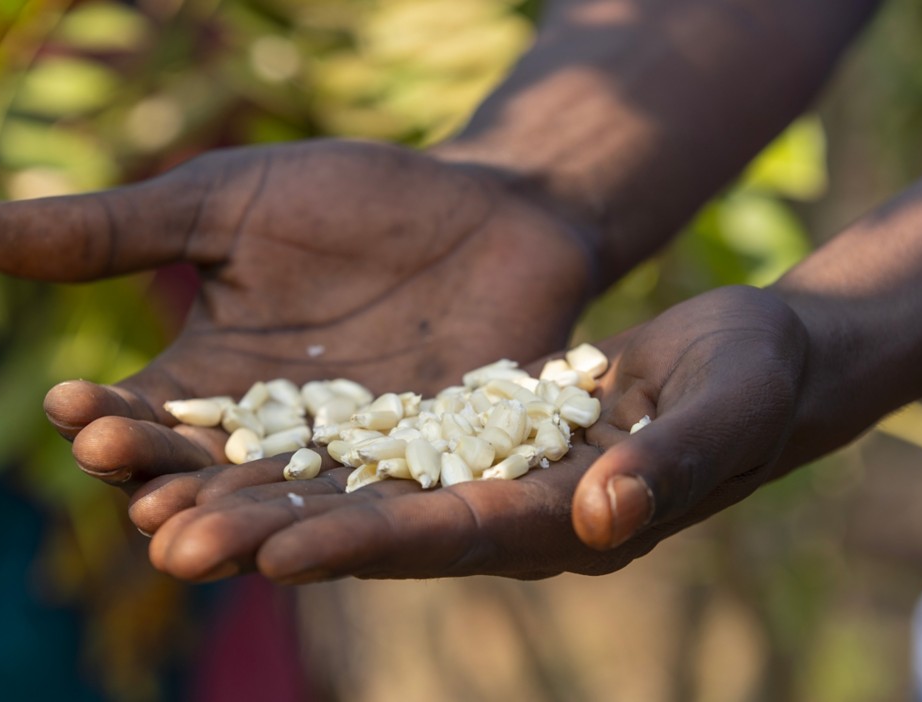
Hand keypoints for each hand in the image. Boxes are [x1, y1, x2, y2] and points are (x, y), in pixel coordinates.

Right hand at [0, 139, 593, 488]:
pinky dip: (343, 529)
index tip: (77, 412)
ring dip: (244, 534)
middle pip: (205, 484)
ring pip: (283, 512)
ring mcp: (345, 461)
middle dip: (174, 500)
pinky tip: (309, 544)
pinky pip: (379, 510)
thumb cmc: (352, 197)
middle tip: (148, 519)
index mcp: (208, 380)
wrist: (488, 206)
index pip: (141, 418)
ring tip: (202, 551)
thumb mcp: (227, 202)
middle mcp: (267, 436)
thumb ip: (119, 231)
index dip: (107, 422)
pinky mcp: (423, 474)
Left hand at [131, 286, 808, 581]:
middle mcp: (509, 515)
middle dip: (278, 535)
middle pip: (379, 532)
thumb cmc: (757, 381)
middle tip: (171, 538)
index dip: (365, 546)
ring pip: (358, 490)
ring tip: (164, 493)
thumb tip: (608, 514)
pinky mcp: (467, 435)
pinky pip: (373, 442)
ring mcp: (484, 479)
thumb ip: (672, 462)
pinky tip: (230, 430)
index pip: (451, 540)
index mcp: (566, 522)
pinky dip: (305, 442)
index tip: (274, 549)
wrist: (746, 358)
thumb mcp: (726, 409)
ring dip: (267, 494)